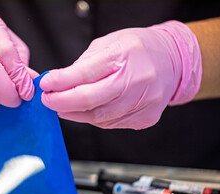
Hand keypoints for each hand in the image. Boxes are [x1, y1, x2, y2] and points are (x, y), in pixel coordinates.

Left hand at [40, 21, 201, 129]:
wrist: (173, 61)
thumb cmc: (138, 49)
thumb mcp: (109, 44)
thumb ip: (84, 64)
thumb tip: (59, 82)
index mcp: (125, 54)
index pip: (85, 73)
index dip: (60, 82)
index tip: (45, 84)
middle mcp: (137, 80)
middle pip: (91, 100)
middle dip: (61, 102)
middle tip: (48, 100)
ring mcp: (144, 102)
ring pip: (99, 117)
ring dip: (74, 114)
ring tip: (63, 106)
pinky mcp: (146, 118)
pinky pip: (111, 124)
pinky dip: (93, 119)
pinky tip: (86, 111)